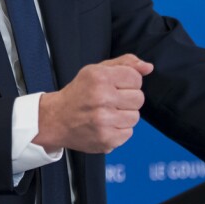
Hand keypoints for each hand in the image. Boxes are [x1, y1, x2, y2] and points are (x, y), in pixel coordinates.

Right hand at [34, 54, 153, 153]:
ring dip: (124, 115)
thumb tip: (148, 67)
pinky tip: (106, 125)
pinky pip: (129, 133)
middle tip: (111, 100)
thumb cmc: (78, 93)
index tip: (117, 86)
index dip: (129, 82)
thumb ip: (124, 64)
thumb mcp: (96, 70)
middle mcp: (102, 98)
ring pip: (135, 117)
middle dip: (128, 99)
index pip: (135, 78)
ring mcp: (104, 121)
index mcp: (100, 77)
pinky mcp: (107, 139)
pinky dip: (119, 130)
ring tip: (108, 113)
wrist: (56, 119)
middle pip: (139, 98)